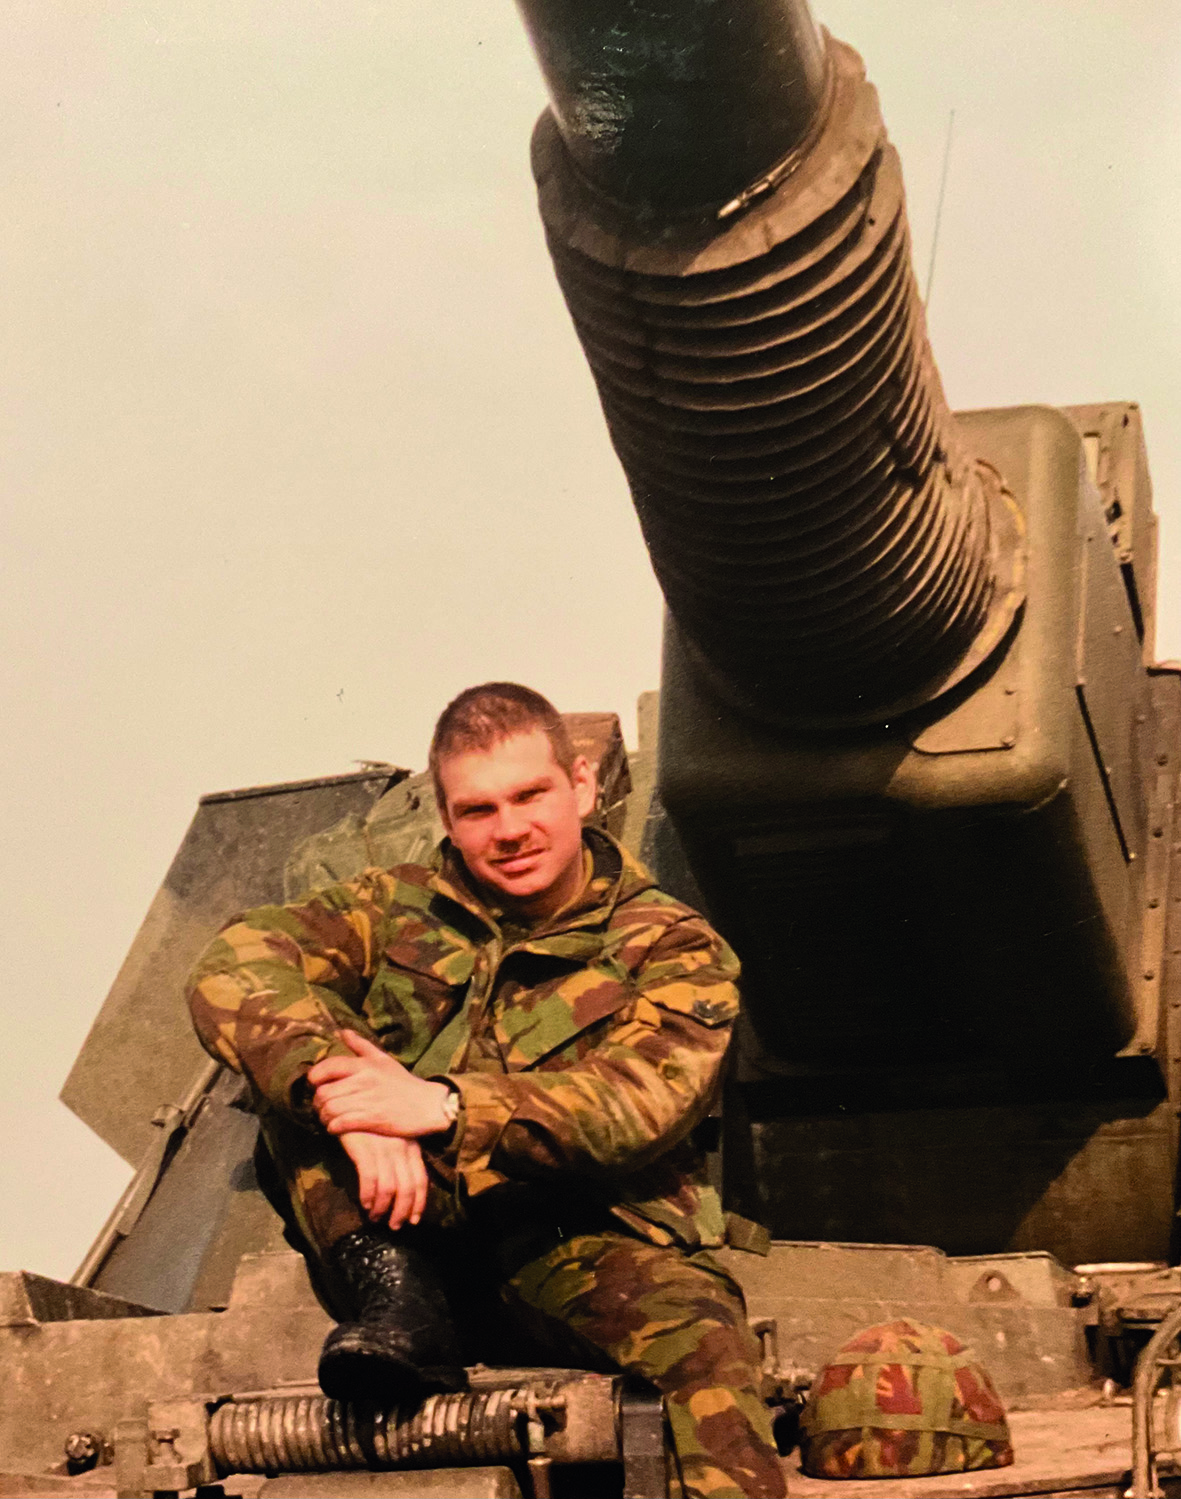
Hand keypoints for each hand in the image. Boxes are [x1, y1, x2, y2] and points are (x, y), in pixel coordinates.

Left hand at [308, 1031, 453, 1137]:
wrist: (428, 1106)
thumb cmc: (403, 1083)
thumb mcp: (383, 1059)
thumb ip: (361, 1045)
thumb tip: (342, 1031)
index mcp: (364, 1065)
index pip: (327, 1067)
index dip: (315, 1077)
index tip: (316, 1084)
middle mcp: (363, 1080)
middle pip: (324, 1092)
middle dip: (317, 1102)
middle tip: (321, 1106)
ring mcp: (367, 1100)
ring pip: (329, 1109)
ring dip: (324, 1117)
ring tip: (328, 1119)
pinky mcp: (371, 1119)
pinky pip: (340, 1123)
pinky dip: (333, 1127)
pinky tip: (337, 1128)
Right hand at [338, 1130, 427, 1229]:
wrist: (351, 1103)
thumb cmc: (372, 1124)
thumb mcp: (394, 1138)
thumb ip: (401, 1160)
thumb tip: (401, 1191)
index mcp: (412, 1147)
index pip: (421, 1180)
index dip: (418, 1204)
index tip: (413, 1220)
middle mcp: (401, 1149)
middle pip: (407, 1188)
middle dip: (401, 1212)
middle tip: (394, 1226)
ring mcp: (383, 1149)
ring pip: (389, 1189)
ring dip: (382, 1209)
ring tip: (375, 1218)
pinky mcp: (365, 1149)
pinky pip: (370, 1180)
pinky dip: (368, 1196)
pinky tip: (364, 1204)